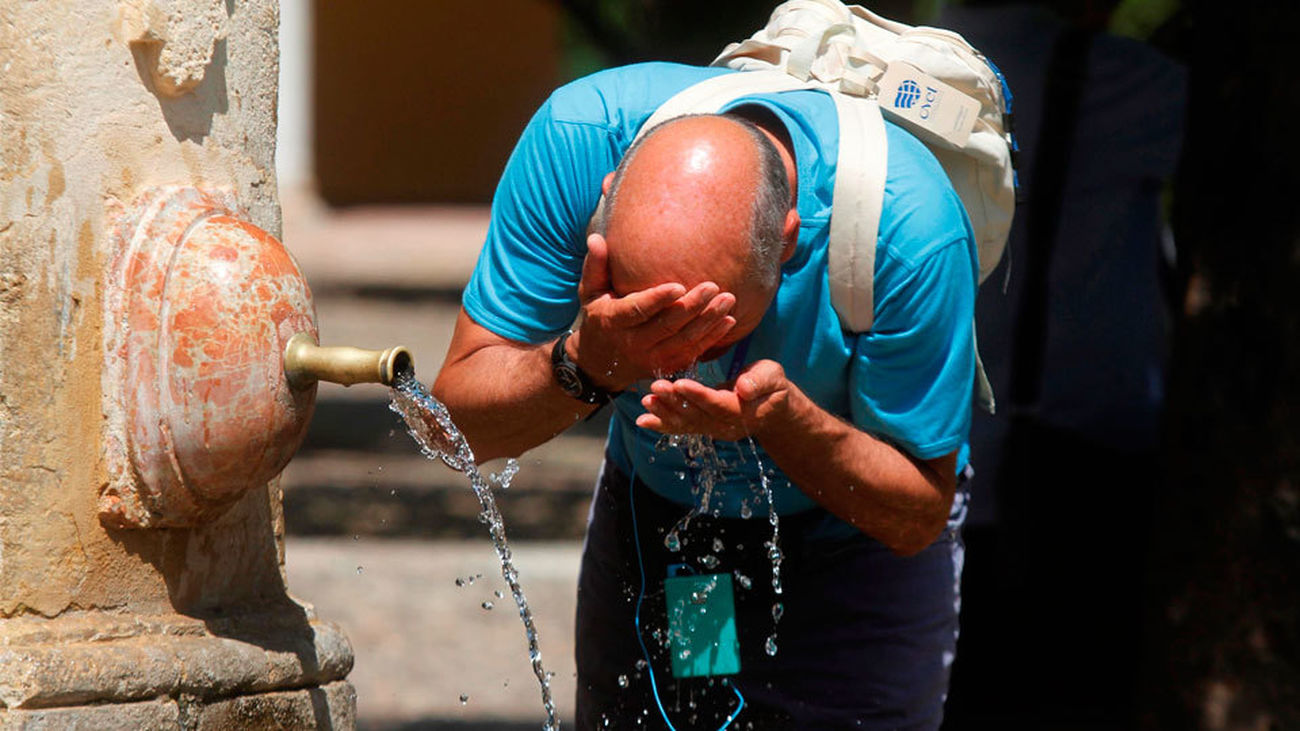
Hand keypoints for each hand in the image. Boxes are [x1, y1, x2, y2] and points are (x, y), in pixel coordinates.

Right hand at [572, 233, 736, 389]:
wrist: (598, 364)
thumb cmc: (597, 318)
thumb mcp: (589, 293)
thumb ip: (595, 266)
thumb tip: (595, 238)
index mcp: (613, 321)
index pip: (638, 311)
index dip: (658, 300)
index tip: (679, 286)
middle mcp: (633, 344)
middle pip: (667, 326)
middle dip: (692, 307)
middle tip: (713, 286)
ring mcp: (651, 359)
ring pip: (683, 341)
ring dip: (708, 322)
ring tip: (728, 300)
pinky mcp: (665, 367)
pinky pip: (692, 353)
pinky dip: (712, 339)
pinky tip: (728, 322)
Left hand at [635, 360, 792, 440]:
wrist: (772, 408)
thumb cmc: (771, 386)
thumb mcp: (773, 377)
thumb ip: (760, 381)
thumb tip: (744, 388)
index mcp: (744, 412)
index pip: (718, 405)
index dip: (699, 396)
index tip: (680, 384)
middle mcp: (726, 426)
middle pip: (697, 415)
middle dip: (675, 402)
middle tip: (656, 387)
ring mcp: (713, 429)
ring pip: (686, 423)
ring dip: (664, 413)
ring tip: (646, 401)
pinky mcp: (703, 427)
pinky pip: (681, 427)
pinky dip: (661, 424)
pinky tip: (642, 420)